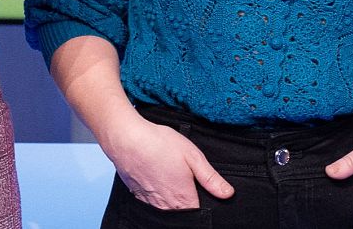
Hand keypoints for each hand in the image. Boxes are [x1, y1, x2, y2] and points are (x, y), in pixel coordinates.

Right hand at [103, 112, 233, 209]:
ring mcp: (150, 202)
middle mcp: (167, 205)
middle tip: (185, 181)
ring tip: (171, 178)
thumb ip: (210, 178)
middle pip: (183, 213)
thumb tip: (227, 193)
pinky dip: (157, 195)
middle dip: (188, 202)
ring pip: (167, 209)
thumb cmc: (158, 143)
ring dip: (172, 199)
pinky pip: (153, 203)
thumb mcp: (192, 156)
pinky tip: (157, 178)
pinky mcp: (137, 195)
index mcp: (183, 198)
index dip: (204, 205)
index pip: (199, 214)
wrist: (125, 137)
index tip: (201, 191)